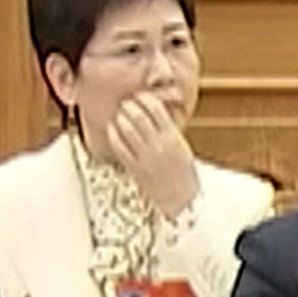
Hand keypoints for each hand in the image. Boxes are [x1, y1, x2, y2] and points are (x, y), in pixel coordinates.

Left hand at [106, 93, 199, 218]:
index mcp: (173, 138)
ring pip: (126, 128)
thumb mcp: (182, 147)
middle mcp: (159, 146)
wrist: (182, 200)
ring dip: (121, 117)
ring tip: (121, 114)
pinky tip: (113, 128)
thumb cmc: (184, 173)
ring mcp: (145, 157)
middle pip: (138, 116)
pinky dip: (114, 133)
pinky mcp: (134, 167)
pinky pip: (119, 146)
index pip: (155, 109)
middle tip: (127, 103)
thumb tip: (154, 111)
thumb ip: (169, 129)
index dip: (145, 98)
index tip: (141, 97)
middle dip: (129, 105)